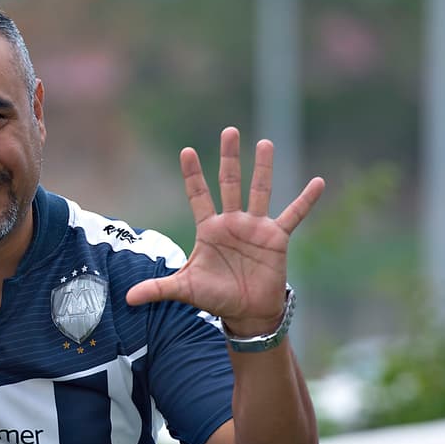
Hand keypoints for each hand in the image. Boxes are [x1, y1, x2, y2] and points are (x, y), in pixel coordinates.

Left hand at [124, 127, 323, 335]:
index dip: (193, 175)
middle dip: (229, 158)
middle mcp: (232, 222)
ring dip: (262, 168)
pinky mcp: (276, 238)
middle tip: (229, 131)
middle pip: (229, 183)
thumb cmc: (215, 297)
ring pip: (259, 191)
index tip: (186, 151)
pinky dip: (306, 200)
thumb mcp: (184, 290)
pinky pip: (293, 215)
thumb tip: (126, 298)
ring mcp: (255, 227)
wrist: (245, 312)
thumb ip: (157, 289)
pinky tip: (318, 182)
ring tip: (264, 143)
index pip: (199, 196)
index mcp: (209, 229)